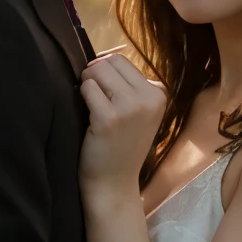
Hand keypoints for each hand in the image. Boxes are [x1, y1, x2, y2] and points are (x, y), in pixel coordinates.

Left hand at [79, 54, 165, 198]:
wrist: (114, 184)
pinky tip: (89, 119)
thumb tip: (99, 58)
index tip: (105, 96)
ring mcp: (131, 108)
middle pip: (109, 62)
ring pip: (97, 71)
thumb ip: (126, 85)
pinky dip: (82, 98)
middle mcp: (150, 97)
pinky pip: (87, 88)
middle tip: (94, 102)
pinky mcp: (109, 118)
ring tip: (93, 110)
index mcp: (159, 93)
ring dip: (88, 86)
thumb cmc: (121, 147)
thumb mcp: (137, 112)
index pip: (122, 60)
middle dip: (94, 76)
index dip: (105, 74)